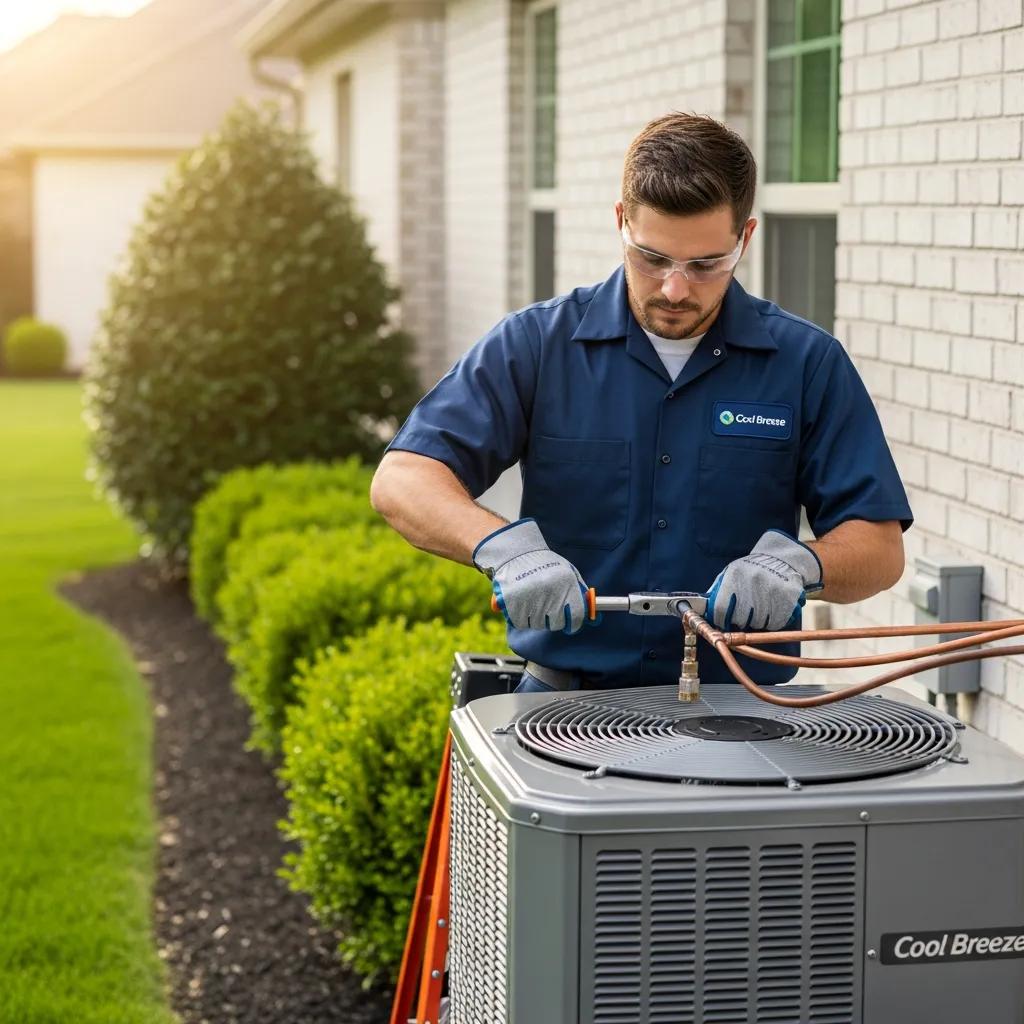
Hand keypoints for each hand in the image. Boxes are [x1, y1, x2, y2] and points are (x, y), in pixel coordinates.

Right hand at [473, 518, 589, 633]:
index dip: (574, 624)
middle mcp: (549, 592)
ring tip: (533, 600)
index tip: (570, 624)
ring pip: (538, 625)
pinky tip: (522, 604)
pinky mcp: (512, 602)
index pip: (576, 617)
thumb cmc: (547, 565)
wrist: (517, 552)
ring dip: (536, 618)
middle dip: (553, 620)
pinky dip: (521, 618)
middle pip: (556, 624)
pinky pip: (521, 623)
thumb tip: (594, 618)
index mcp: (566, 584)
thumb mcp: (569, 573)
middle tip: (548, 607)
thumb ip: (581, 594)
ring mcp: (530, 597)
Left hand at [705, 529, 823, 630]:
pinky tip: (770, 610)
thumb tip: (705, 610)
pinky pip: (773, 624)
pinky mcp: (786, 601)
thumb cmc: (752, 569)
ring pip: (756, 623)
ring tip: (759, 608)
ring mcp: (770, 592)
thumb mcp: (732, 572)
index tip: (721, 623)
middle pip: (738, 619)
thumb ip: (719, 589)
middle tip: (742, 616)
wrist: (783, 561)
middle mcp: (752, 584)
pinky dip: (770, 622)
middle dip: (738, 620)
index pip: (720, 608)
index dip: (719, 620)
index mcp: (735, 576)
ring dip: (755, 621)